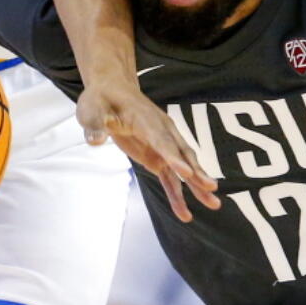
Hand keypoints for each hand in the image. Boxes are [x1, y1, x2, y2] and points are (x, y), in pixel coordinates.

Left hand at [78, 80, 219, 221]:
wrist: (113, 91)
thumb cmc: (102, 99)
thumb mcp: (92, 109)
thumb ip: (95, 125)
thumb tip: (95, 141)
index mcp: (146, 119)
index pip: (162, 140)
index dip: (174, 157)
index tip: (187, 173)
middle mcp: (161, 131)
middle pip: (181, 153)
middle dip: (195, 171)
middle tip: (210, 187)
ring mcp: (162, 144)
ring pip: (183, 166)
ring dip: (196, 185)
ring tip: (213, 204)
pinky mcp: (157, 156)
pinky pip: (170, 177)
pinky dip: (178, 194)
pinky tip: (184, 213)